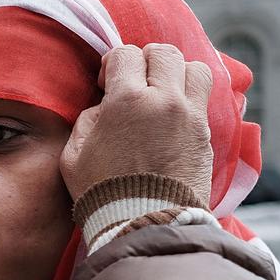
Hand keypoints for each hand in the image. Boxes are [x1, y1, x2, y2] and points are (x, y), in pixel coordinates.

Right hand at [60, 43, 213, 203]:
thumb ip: (87, 120)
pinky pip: (206, 99)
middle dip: (146, 62)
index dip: (112, 65)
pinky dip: (192, 98)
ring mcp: (191, 117)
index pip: (125, 54)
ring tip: (164, 94)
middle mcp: (164, 100)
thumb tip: (104, 107)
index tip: (107, 85)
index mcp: (127, 101)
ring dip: (177, 75)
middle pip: (163, 53)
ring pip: (195, 68)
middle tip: (136, 84)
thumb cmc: (103, 193)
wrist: (143, 225)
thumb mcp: (74, 155)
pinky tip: (176, 114)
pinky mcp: (206, 136)